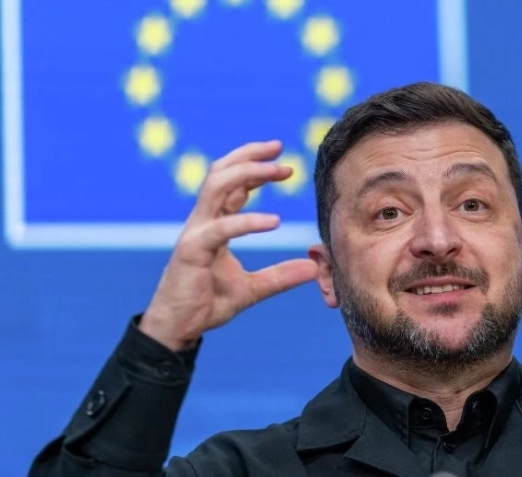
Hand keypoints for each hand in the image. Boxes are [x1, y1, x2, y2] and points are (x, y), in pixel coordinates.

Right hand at [141, 141, 318, 350]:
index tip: (286, 165)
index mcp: (214, 224)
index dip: (256, 168)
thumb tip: (312, 269)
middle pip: (221, 173)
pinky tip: (274, 221)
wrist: (180, 328)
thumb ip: (280, 276)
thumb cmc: (208, 303)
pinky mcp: (192, 250)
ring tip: (279, 171)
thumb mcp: (253, 289)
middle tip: (281, 150)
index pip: (232, 184)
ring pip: (216, 186)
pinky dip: (248, 221)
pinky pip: (221, 228)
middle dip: (250, 156)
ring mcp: (195, 232)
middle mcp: (203, 221)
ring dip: (248, 173)